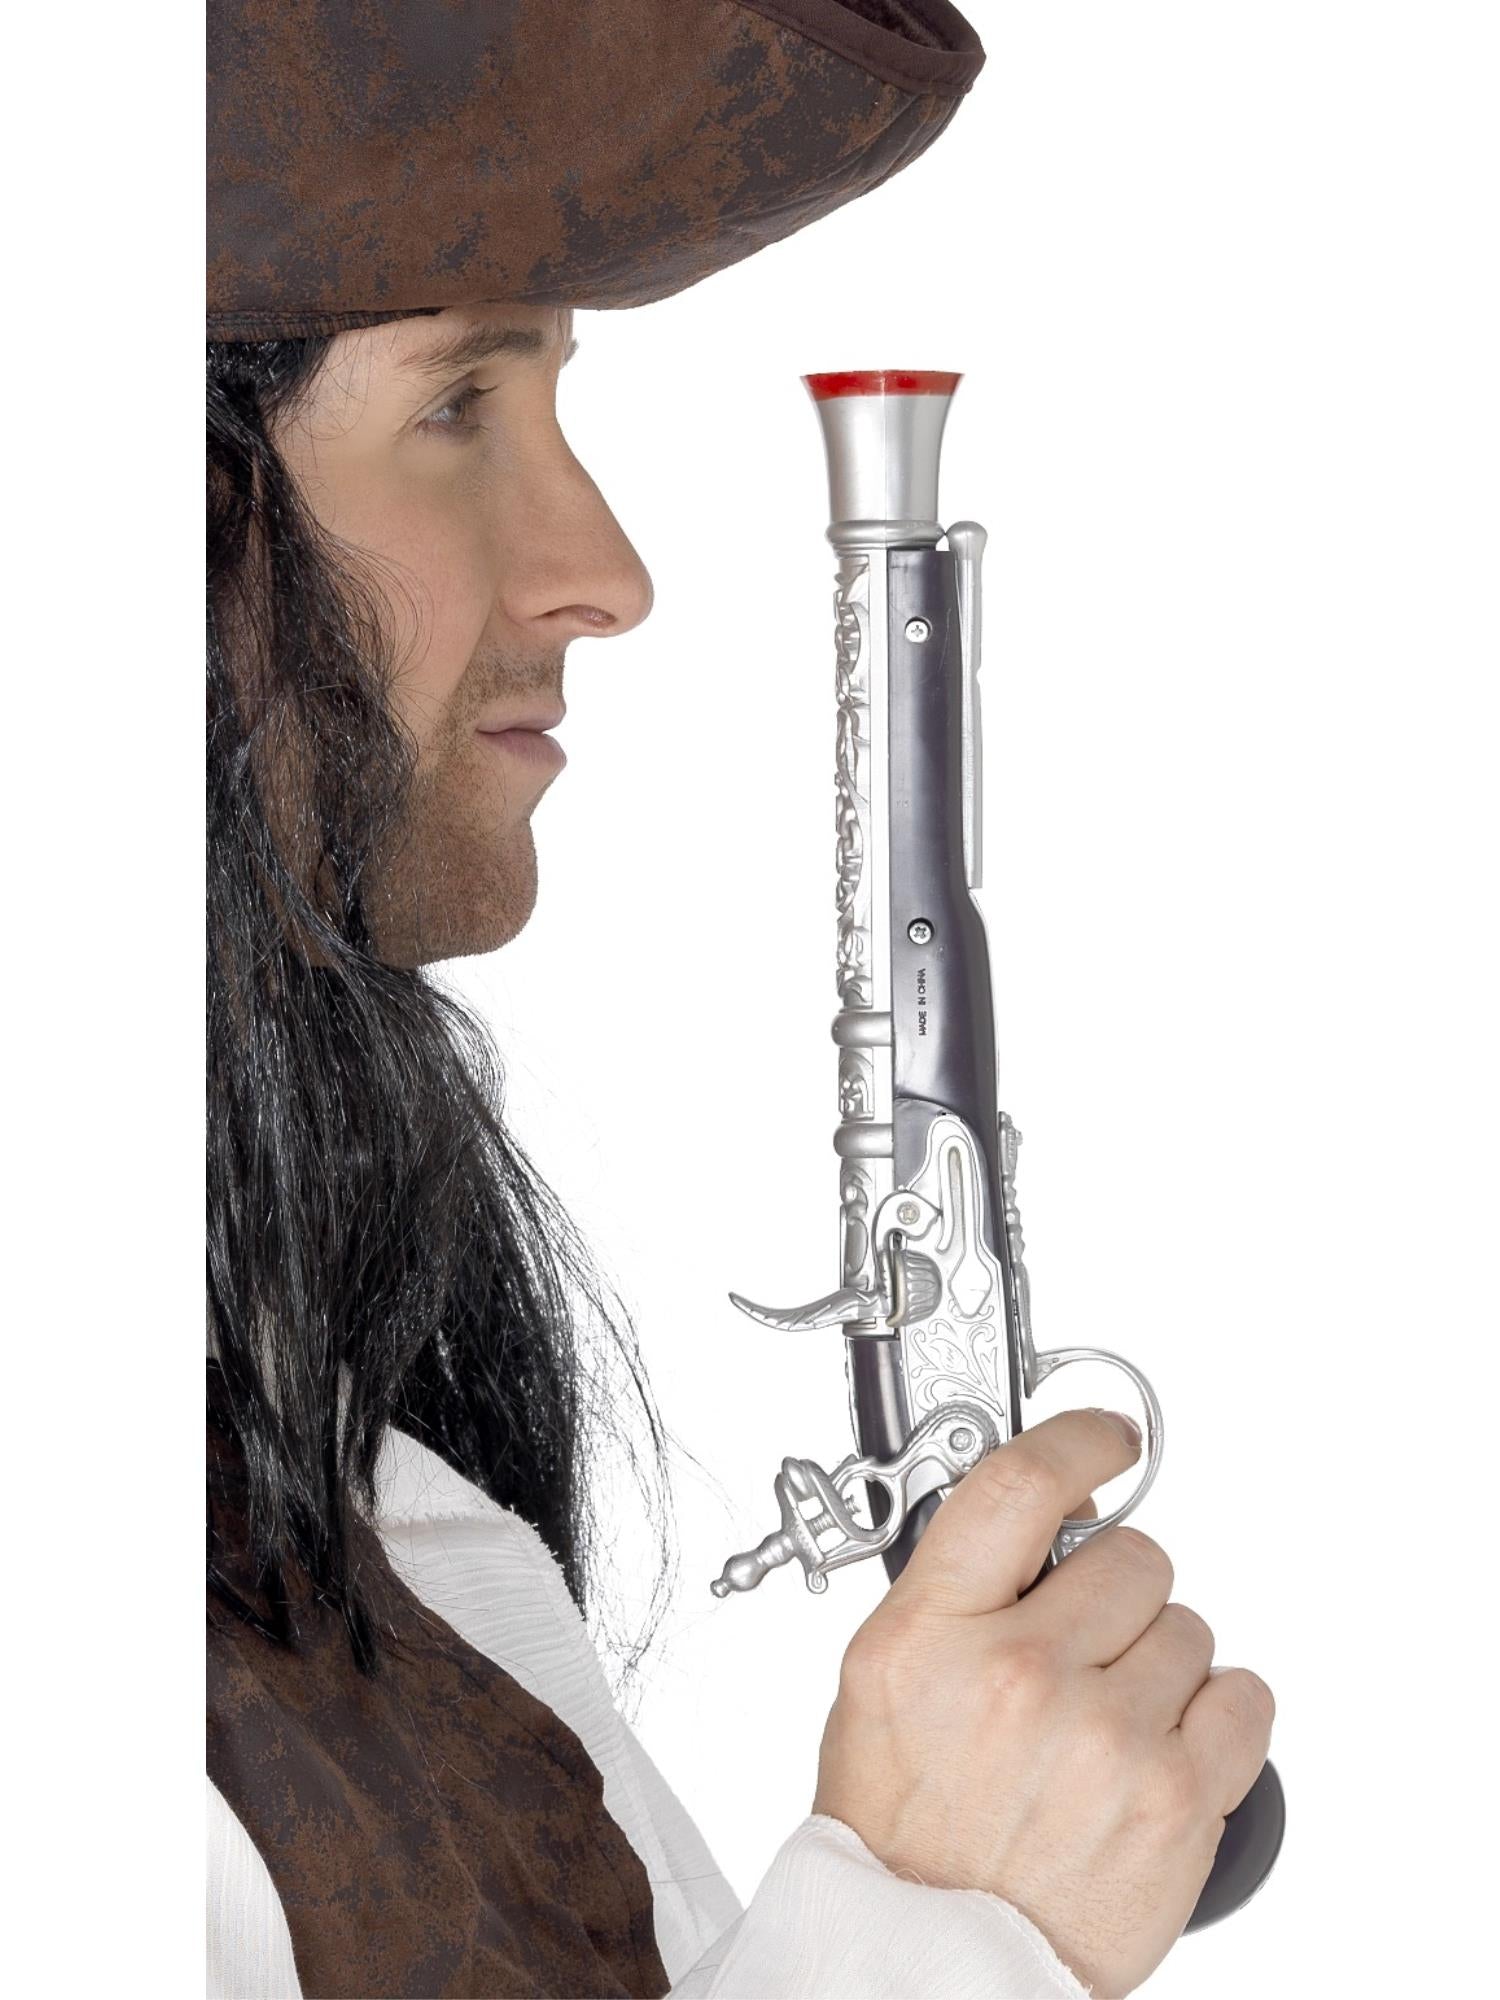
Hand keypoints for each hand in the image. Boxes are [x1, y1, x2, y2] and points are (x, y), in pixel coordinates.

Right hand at [811, 1408, 1274, 1997]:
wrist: (927, 1958)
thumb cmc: (904, 1827)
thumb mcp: (884, 1677)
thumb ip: (953, 1587)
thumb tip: (1038, 1514)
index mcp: (930, 1634)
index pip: (1020, 1486)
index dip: (1079, 1441)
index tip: (1107, 1440)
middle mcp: (1018, 1675)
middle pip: (1130, 1556)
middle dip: (1117, 1593)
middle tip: (1082, 1648)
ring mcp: (1105, 1736)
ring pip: (1188, 1627)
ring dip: (1159, 1662)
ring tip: (1106, 1721)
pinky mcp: (1177, 1800)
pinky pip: (1244, 1697)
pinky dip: (1217, 1715)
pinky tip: (1163, 1746)